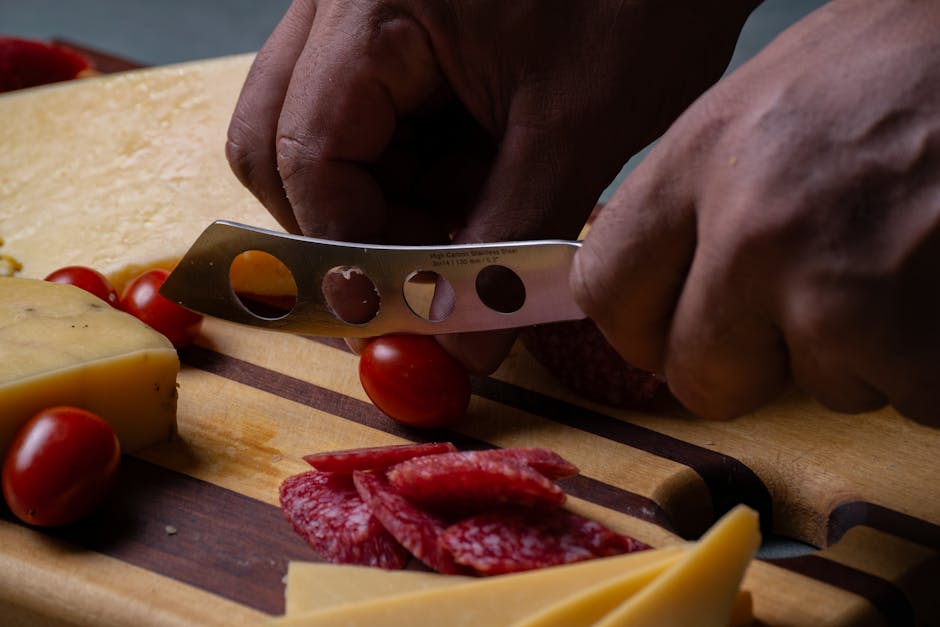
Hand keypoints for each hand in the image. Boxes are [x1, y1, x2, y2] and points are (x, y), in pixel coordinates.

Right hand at [226, 0, 757, 372]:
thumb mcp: (577, 127)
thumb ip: (508, 243)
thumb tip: (460, 347)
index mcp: (371, 5)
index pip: (305, 157)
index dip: (349, 252)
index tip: (409, 309)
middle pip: (282, 146)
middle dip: (354, 227)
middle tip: (434, 264)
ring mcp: (358, 5)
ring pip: (317, 135)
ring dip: (386, 200)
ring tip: (477, 207)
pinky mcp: (390, 21)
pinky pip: (365, 114)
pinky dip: (412, 166)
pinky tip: (480, 168)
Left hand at [572, 0, 939, 424]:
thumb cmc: (914, 60)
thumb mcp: (772, 98)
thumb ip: (701, 194)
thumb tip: (662, 274)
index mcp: (703, 154)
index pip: (606, 291)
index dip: (642, 325)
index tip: (672, 326)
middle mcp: (753, 230)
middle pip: (696, 376)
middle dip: (748, 362)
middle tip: (804, 307)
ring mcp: (833, 294)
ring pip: (816, 389)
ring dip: (856, 350)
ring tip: (902, 260)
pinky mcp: (915, 347)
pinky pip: (902, 398)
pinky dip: (926, 365)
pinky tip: (938, 290)